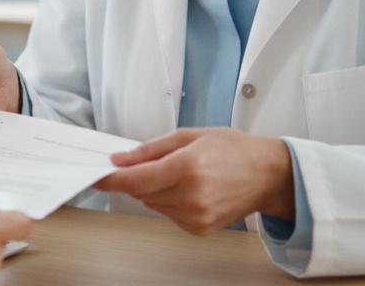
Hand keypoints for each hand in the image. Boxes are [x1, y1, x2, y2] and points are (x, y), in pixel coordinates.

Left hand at [93, 128, 294, 235]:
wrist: (267, 175)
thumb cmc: (234, 150)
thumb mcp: (190, 136)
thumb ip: (151, 149)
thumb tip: (121, 158)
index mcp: (188, 167)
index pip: (136, 179)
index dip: (112, 179)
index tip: (97, 176)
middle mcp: (191, 196)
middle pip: (141, 192)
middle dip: (139, 177)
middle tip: (156, 162)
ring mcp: (196, 216)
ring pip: (152, 204)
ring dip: (155, 189)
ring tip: (182, 173)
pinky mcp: (199, 229)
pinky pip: (168, 214)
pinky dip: (170, 201)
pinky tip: (191, 189)